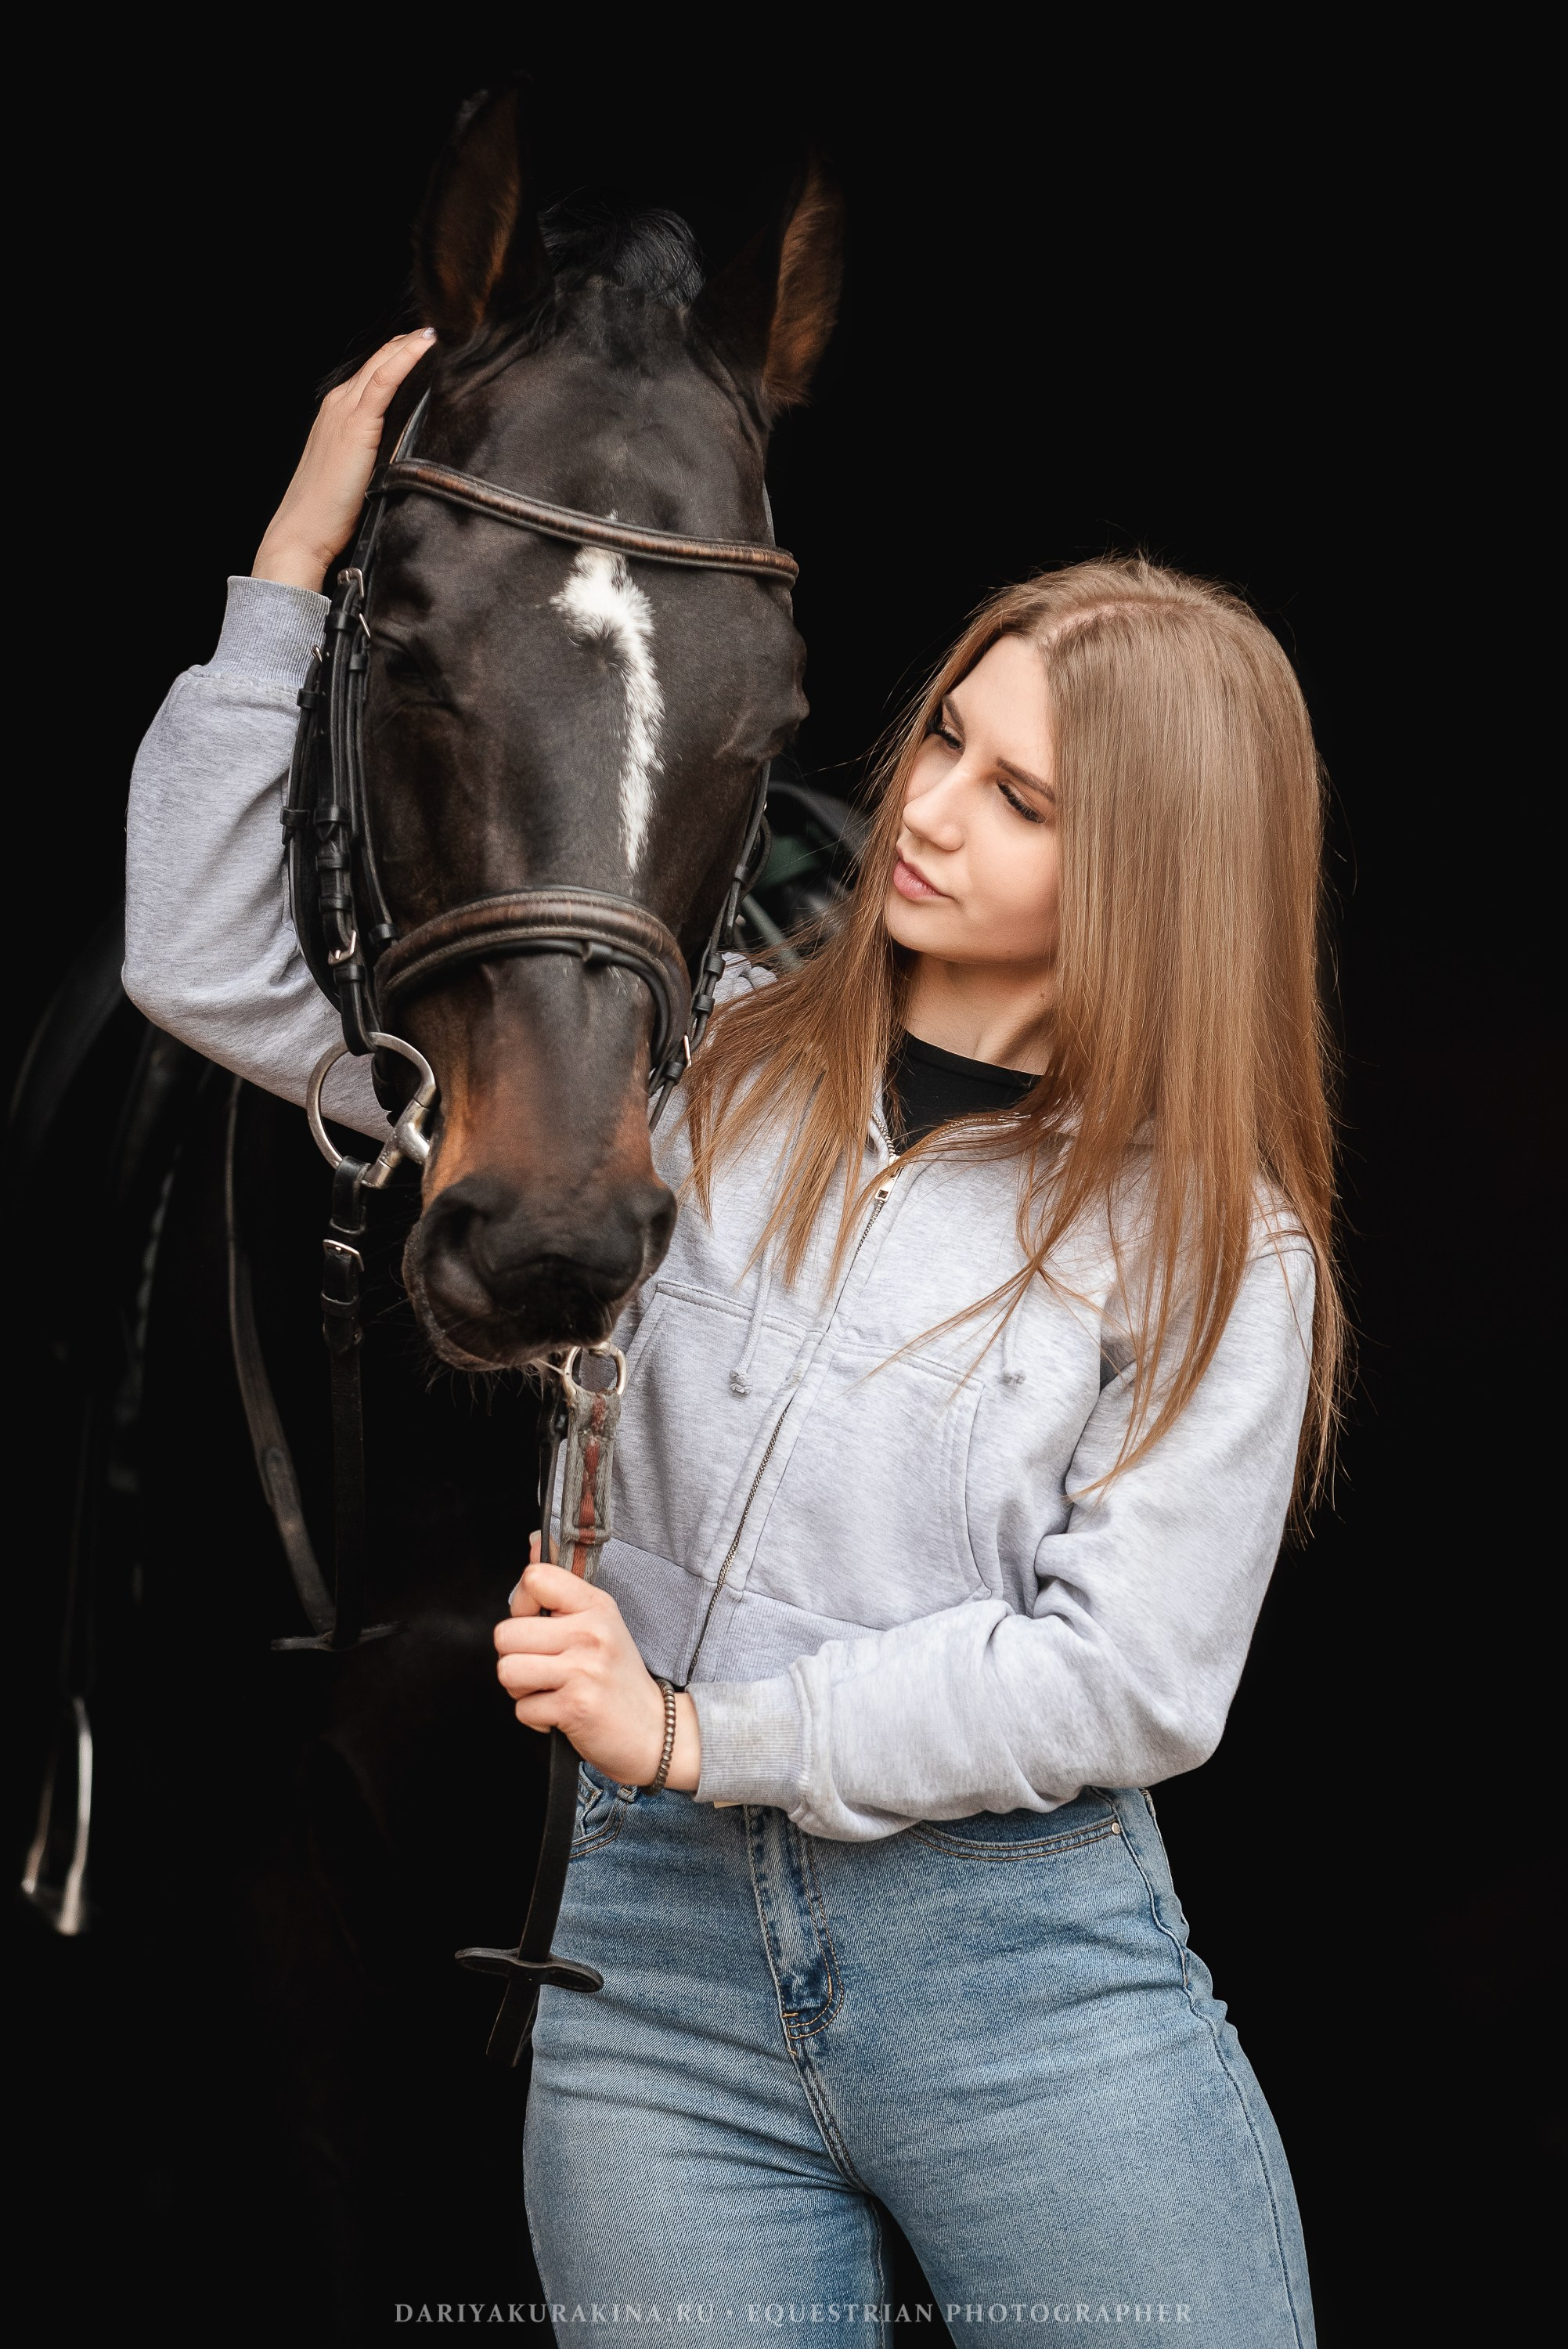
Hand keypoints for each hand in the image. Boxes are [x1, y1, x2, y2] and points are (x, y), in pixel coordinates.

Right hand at [252, 328, 435, 590]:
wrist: (302, 531)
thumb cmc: (328, 513)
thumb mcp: (357, 474)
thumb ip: (378, 453)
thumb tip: (410, 450)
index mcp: (337, 415)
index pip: (372, 375)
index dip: (398, 356)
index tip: (426, 346)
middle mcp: (339, 405)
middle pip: (378, 362)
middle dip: (406, 344)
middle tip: (437, 331)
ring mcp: (345, 411)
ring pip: (381, 365)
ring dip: (408, 345)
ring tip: (436, 332)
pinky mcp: (356, 424)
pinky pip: (384, 381)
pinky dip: (405, 359)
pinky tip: (425, 345)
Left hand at [493, 1532, 702, 1790]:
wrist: (654, 1731)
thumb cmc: (618, 1677)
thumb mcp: (598, 1621)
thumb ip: (561, 1587)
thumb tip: (533, 1541)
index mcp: (595, 1605)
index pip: (534, 1578)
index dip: (521, 1605)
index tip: (537, 1623)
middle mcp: (590, 1632)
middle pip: (505, 1633)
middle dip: (515, 1657)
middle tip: (543, 1667)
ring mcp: (583, 1669)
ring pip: (507, 1671)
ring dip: (520, 1689)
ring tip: (548, 1689)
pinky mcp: (575, 1706)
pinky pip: (522, 1709)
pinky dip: (536, 1719)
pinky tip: (560, 1713)